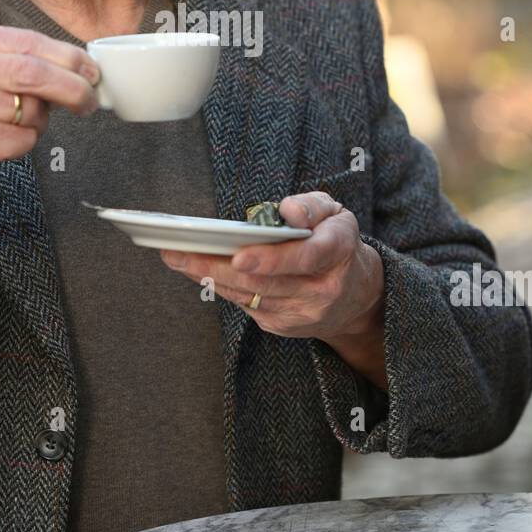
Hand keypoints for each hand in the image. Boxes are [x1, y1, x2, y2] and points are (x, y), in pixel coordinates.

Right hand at [0, 21, 99, 237]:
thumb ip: (18, 60)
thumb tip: (81, 67)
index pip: (29, 42)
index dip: (69, 58)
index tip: (91, 71)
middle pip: (35, 72)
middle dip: (73, 87)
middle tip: (90, 101)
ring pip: (33, 109)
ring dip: (40, 121)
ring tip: (15, 125)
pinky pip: (25, 139)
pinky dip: (26, 143)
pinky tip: (3, 143)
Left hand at [159, 190, 384, 345]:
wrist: (355, 295)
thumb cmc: (336, 242)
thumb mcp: (336, 213)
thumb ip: (312, 206)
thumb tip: (288, 211)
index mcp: (338, 253)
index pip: (306, 258)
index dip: (272, 259)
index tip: (239, 255)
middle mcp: (322, 290)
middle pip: (264, 283)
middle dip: (217, 267)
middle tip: (178, 251)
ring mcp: (301, 313)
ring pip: (249, 296)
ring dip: (209, 277)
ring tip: (175, 256)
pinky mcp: (282, 325)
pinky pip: (245, 306)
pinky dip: (219, 287)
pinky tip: (196, 270)